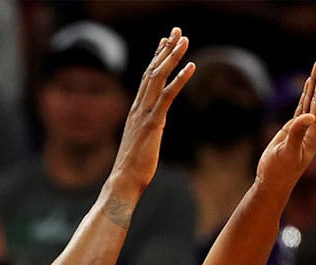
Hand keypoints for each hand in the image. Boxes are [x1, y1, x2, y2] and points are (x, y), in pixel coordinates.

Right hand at [110, 28, 194, 193]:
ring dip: (172, 57)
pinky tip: (191, 66)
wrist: (123, 182)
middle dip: (165, 50)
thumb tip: (150, 128)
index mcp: (136, 111)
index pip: (146, 79)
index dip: (156, 59)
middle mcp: (138, 107)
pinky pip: (167, 96)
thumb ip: (145, 130)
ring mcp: (144, 114)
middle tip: (176, 31)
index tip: (164, 42)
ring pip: (158, 78)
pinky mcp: (153, 123)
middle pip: (152, 71)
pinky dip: (180, 79)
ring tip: (184, 40)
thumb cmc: (132, 168)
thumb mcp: (141, 143)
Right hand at [256, 55, 315, 193]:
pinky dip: (306, 92)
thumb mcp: (287, 153)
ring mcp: (304, 128)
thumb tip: (308, 116)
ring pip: (311, 99)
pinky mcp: (294, 129)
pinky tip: (309, 82)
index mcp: (314, 134)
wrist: (272, 183)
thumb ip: (297, 134)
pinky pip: (303, 105)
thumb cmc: (279, 171)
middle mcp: (313, 129)